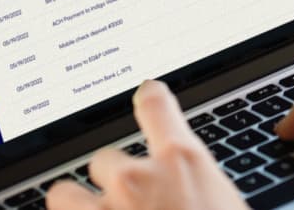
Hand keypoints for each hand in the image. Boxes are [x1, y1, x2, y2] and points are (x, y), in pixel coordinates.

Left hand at [46, 80, 246, 209]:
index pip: (156, 105)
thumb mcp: (228, 209)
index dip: (149, 98)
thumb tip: (189, 194)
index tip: (146, 95)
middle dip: (114, 184)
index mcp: (182, 163)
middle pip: (104, 159)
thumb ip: (199, 194)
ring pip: (65, 195)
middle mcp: (135, 179)